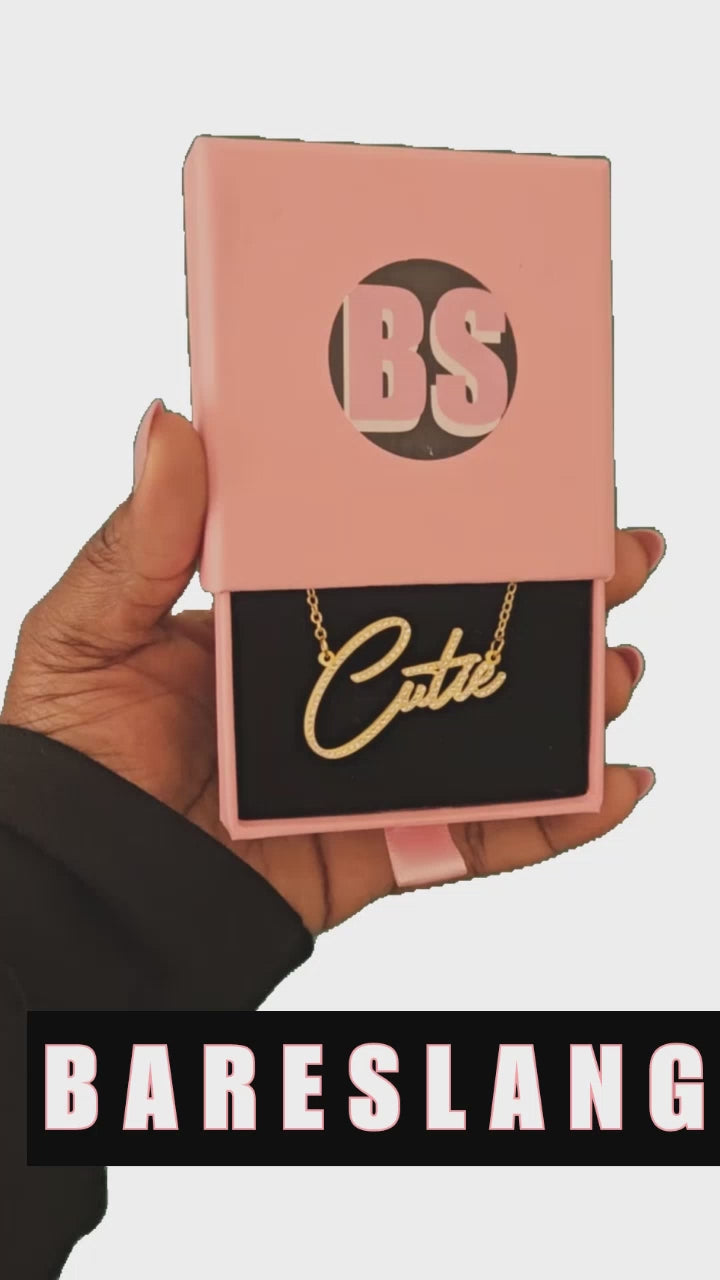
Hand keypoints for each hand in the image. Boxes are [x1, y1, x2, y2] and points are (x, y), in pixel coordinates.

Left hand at [1, 402, 662, 934]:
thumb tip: (168, 418)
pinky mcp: (382, 847)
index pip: (400, 558)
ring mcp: (371, 768)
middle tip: (623, 560)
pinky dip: (555, 820)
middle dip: (559, 598)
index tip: (545, 486)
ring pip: (494, 727)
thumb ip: (139, 541)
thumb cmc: (68, 753)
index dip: (476, 523)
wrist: (74, 889)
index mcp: (287, 620)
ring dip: (573, 698)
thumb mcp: (88, 629)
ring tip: (620, 670)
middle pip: (469, 634)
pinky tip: (617, 787)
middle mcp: (343, 686)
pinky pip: (482, 837)